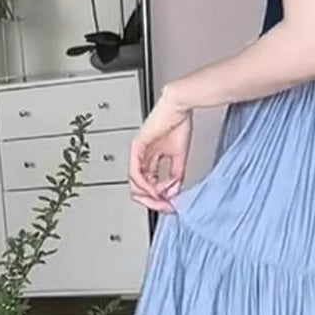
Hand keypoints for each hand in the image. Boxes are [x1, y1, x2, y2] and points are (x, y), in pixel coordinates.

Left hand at [129, 88, 191, 213]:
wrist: (178, 107)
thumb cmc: (178, 124)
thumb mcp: (180, 158)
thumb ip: (175, 177)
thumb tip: (173, 193)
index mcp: (151, 159)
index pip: (149, 185)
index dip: (158, 198)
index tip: (169, 205)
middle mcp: (142, 158)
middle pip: (139, 188)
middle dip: (152, 201)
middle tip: (164, 207)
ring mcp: (138, 153)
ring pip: (134, 183)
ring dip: (149, 195)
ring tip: (162, 198)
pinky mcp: (137, 147)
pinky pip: (136, 172)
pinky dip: (145, 184)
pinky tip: (155, 189)